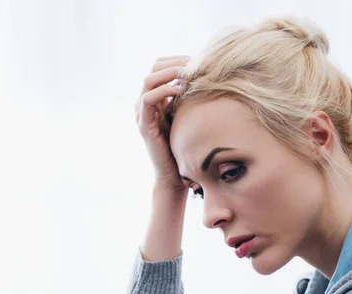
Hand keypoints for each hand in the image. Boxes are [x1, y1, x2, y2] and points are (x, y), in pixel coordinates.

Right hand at [135, 55, 188, 191]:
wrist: (176, 175)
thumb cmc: (186, 145)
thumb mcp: (190, 115)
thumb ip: (191, 98)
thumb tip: (209, 77)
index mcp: (155, 99)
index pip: (160, 68)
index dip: (177, 61)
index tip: (197, 60)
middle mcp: (145, 103)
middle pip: (153, 70)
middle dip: (175, 63)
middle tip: (194, 63)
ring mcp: (142, 113)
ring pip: (148, 80)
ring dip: (169, 73)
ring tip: (188, 73)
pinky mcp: (144, 125)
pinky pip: (147, 99)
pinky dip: (163, 90)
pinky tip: (179, 90)